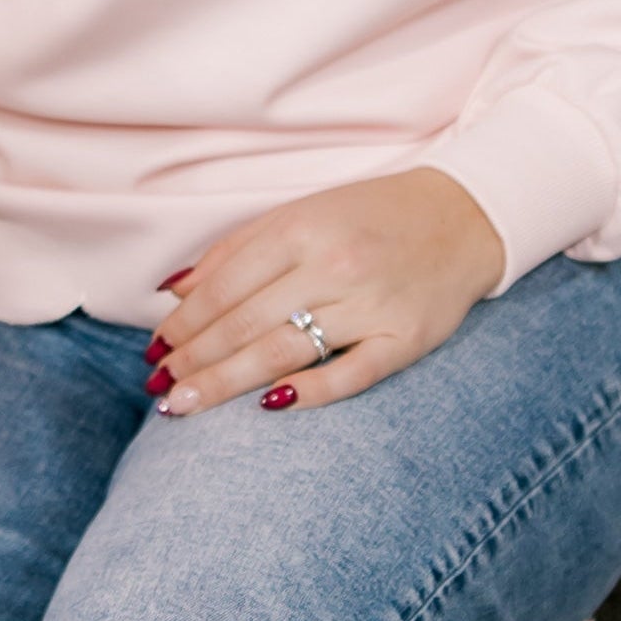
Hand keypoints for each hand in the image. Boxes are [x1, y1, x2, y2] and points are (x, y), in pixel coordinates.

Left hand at [148, 169, 505, 416]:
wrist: (464, 216)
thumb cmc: (370, 217)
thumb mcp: (300, 213)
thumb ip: (236, 251)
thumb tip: (174, 291)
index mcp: (300, 230)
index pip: (224, 288)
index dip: (184, 324)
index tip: (156, 350)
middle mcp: (332, 265)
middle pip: (244, 324)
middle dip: (195, 361)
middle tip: (161, 389)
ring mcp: (370, 304)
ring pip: (283, 351)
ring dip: (226, 382)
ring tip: (185, 405)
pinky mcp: (406, 338)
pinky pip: (351, 374)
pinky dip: (310, 391)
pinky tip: (269, 406)